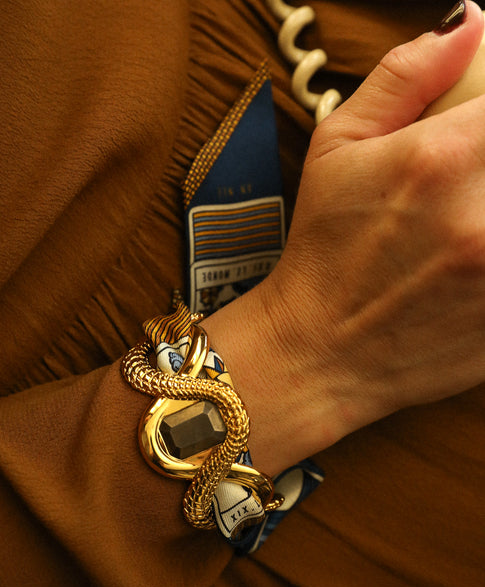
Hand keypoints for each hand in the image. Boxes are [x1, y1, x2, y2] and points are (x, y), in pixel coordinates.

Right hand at [205, 1, 484, 475]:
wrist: (318, 354)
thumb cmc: (323, 253)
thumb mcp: (337, 149)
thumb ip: (405, 76)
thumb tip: (471, 24)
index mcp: (442, 160)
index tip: (478, 137)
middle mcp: (482, 221)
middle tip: (470, 186)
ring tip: (467, 226)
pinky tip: (472, 265)